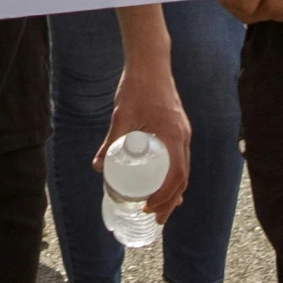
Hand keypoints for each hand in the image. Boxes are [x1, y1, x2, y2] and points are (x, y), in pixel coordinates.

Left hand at [98, 66, 193, 221]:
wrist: (151, 64)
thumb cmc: (137, 87)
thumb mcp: (121, 116)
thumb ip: (111, 141)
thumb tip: (98, 166)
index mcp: (174, 136)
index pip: (176, 175)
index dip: (164, 196)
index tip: (149, 207)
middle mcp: (184, 137)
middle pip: (183, 178)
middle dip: (171, 202)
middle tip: (156, 218)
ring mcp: (184, 133)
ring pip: (184, 170)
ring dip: (174, 192)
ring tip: (161, 209)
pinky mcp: (179, 129)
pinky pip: (182, 159)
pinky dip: (175, 176)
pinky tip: (165, 185)